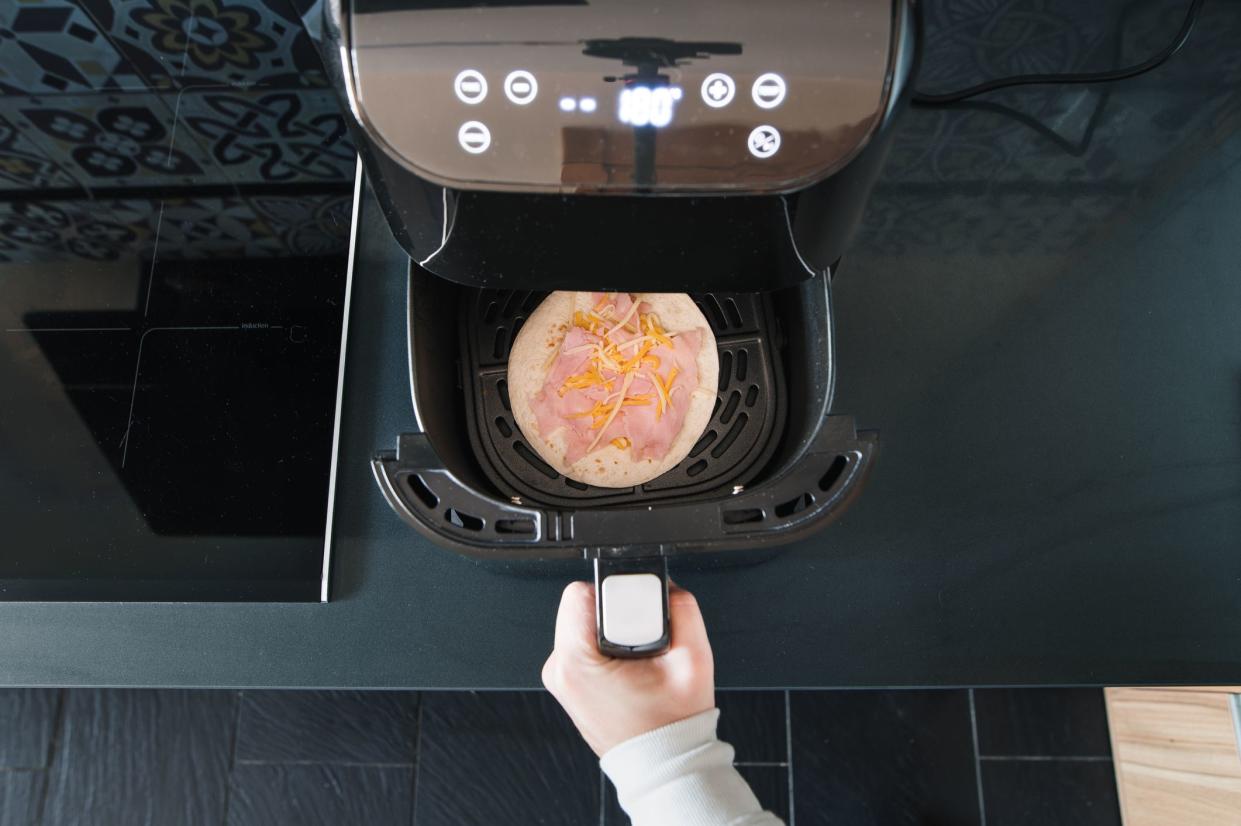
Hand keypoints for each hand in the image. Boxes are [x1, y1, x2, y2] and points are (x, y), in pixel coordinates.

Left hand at [542, 580, 714, 756]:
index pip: (581, 593)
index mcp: (576, 662)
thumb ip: (682, 609)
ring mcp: (561, 679)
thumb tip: (665, 584)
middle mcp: (559, 670)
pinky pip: (583, 644)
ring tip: (638, 658)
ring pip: (582, 623)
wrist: (663, 765)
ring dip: (611, 630)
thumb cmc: (672, 725)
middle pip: (581, 607)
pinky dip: (606, 647)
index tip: (638, 614)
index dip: (615, 593)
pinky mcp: (568, 683)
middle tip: (643, 640)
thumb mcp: (694, 659)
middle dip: (616, 613)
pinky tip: (628, 667)